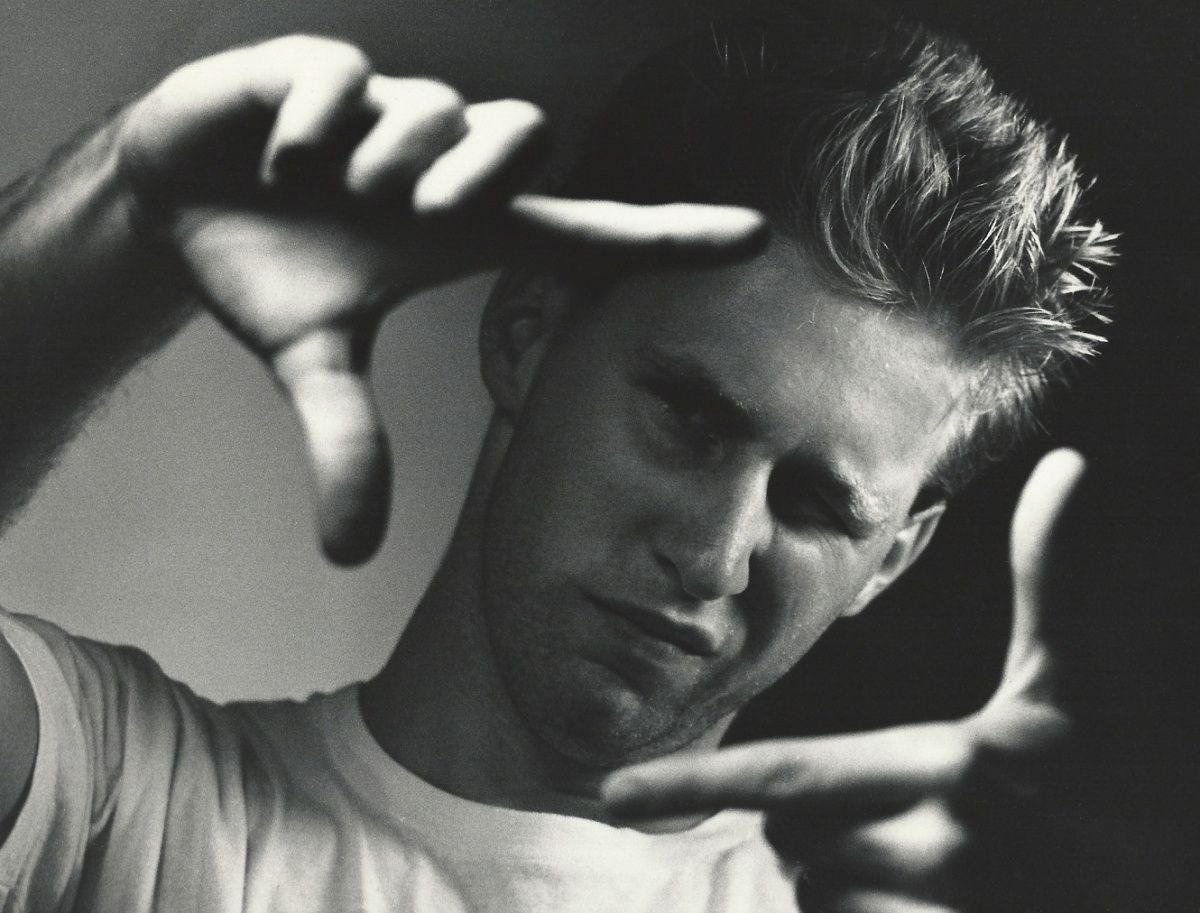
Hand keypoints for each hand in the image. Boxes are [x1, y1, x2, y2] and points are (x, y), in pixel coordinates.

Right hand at [117, 35, 766, 563]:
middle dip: (474, 175)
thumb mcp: (310, 357)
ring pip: (437, 110)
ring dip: (380, 161)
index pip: (583, 230)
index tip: (757, 238)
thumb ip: (346, 438)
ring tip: (314, 190)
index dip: (666, 235)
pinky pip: (344, 79)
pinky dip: (310, 126)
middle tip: (409, 212)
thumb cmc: (272, 272)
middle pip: (522, 138)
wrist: (177, 204)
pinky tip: (276, 161)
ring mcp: (385, 108)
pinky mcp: (319, 66)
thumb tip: (351, 554)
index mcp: (459, 230)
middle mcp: (440, 164)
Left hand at [603, 450, 1154, 912]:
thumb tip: (1067, 466)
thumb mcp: (1076, 689)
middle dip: (811, 822)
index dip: (698, 779)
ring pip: (828, 902)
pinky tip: (923, 899)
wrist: (1171, 877)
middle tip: (871, 803)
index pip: (796, 774)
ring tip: (913, 854)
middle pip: (802, 845)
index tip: (612, 790)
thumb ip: (1055, 584)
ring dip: (846, 879)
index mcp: (958, 769)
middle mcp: (946, 855)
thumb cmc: (1117, 781)